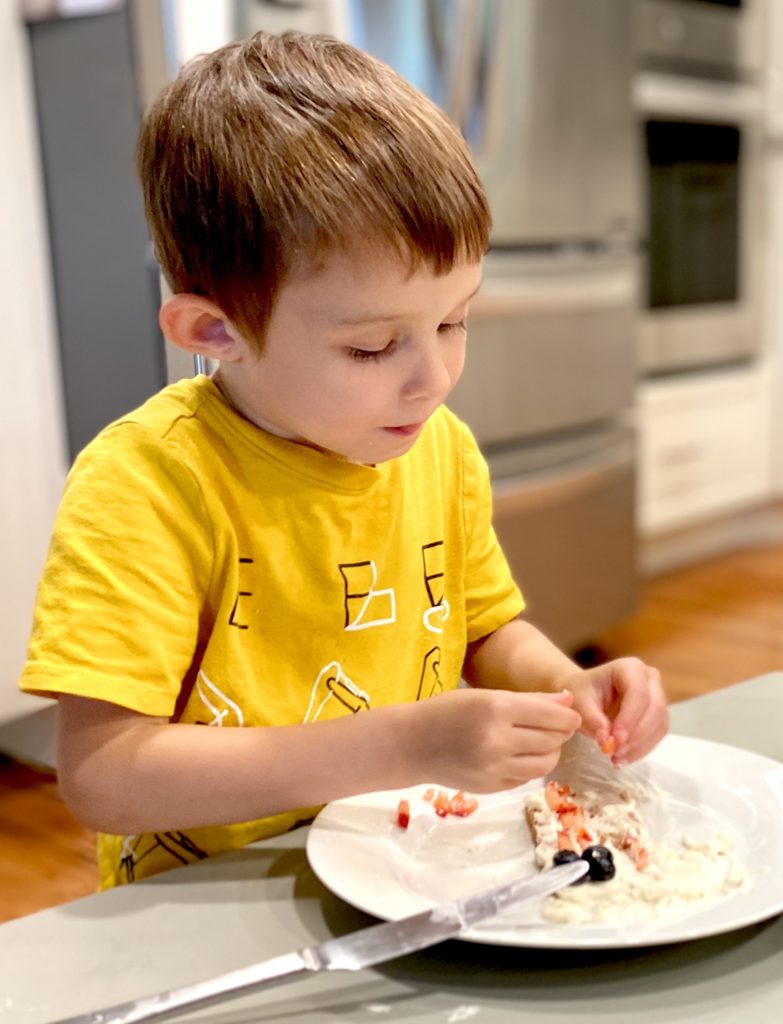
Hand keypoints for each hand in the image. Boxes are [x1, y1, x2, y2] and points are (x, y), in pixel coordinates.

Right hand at [406, 687, 581, 792]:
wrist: (412, 744)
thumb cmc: (447, 711)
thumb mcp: (486, 695)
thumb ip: (529, 700)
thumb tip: (568, 701)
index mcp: (496, 709)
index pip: (550, 717)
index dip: (567, 717)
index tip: (571, 716)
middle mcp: (497, 741)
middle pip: (551, 741)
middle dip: (560, 733)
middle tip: (555, 727)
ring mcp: (494, 769)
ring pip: (544, 764)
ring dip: (550, 752)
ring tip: (539, 742)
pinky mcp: (491, 788)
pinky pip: (526, 778)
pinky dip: (530, 766)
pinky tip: (518, 755)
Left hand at [560, 657, 667, 764]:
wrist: (586, 694)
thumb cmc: (582, 692)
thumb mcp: (580, 702)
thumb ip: (592, 720)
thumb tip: (607, 742)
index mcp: (630, 667)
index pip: (638, 693)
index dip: (629, 719)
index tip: (615, 740)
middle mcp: (649, 678)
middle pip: (655, 708)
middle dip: (636, 735)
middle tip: (615, 752)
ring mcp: (658, 696)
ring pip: (659, 724)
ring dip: (640, 746)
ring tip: (616, 758)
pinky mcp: (659, 715)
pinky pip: (658, 734)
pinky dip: (642, 749)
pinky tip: (623, 758)